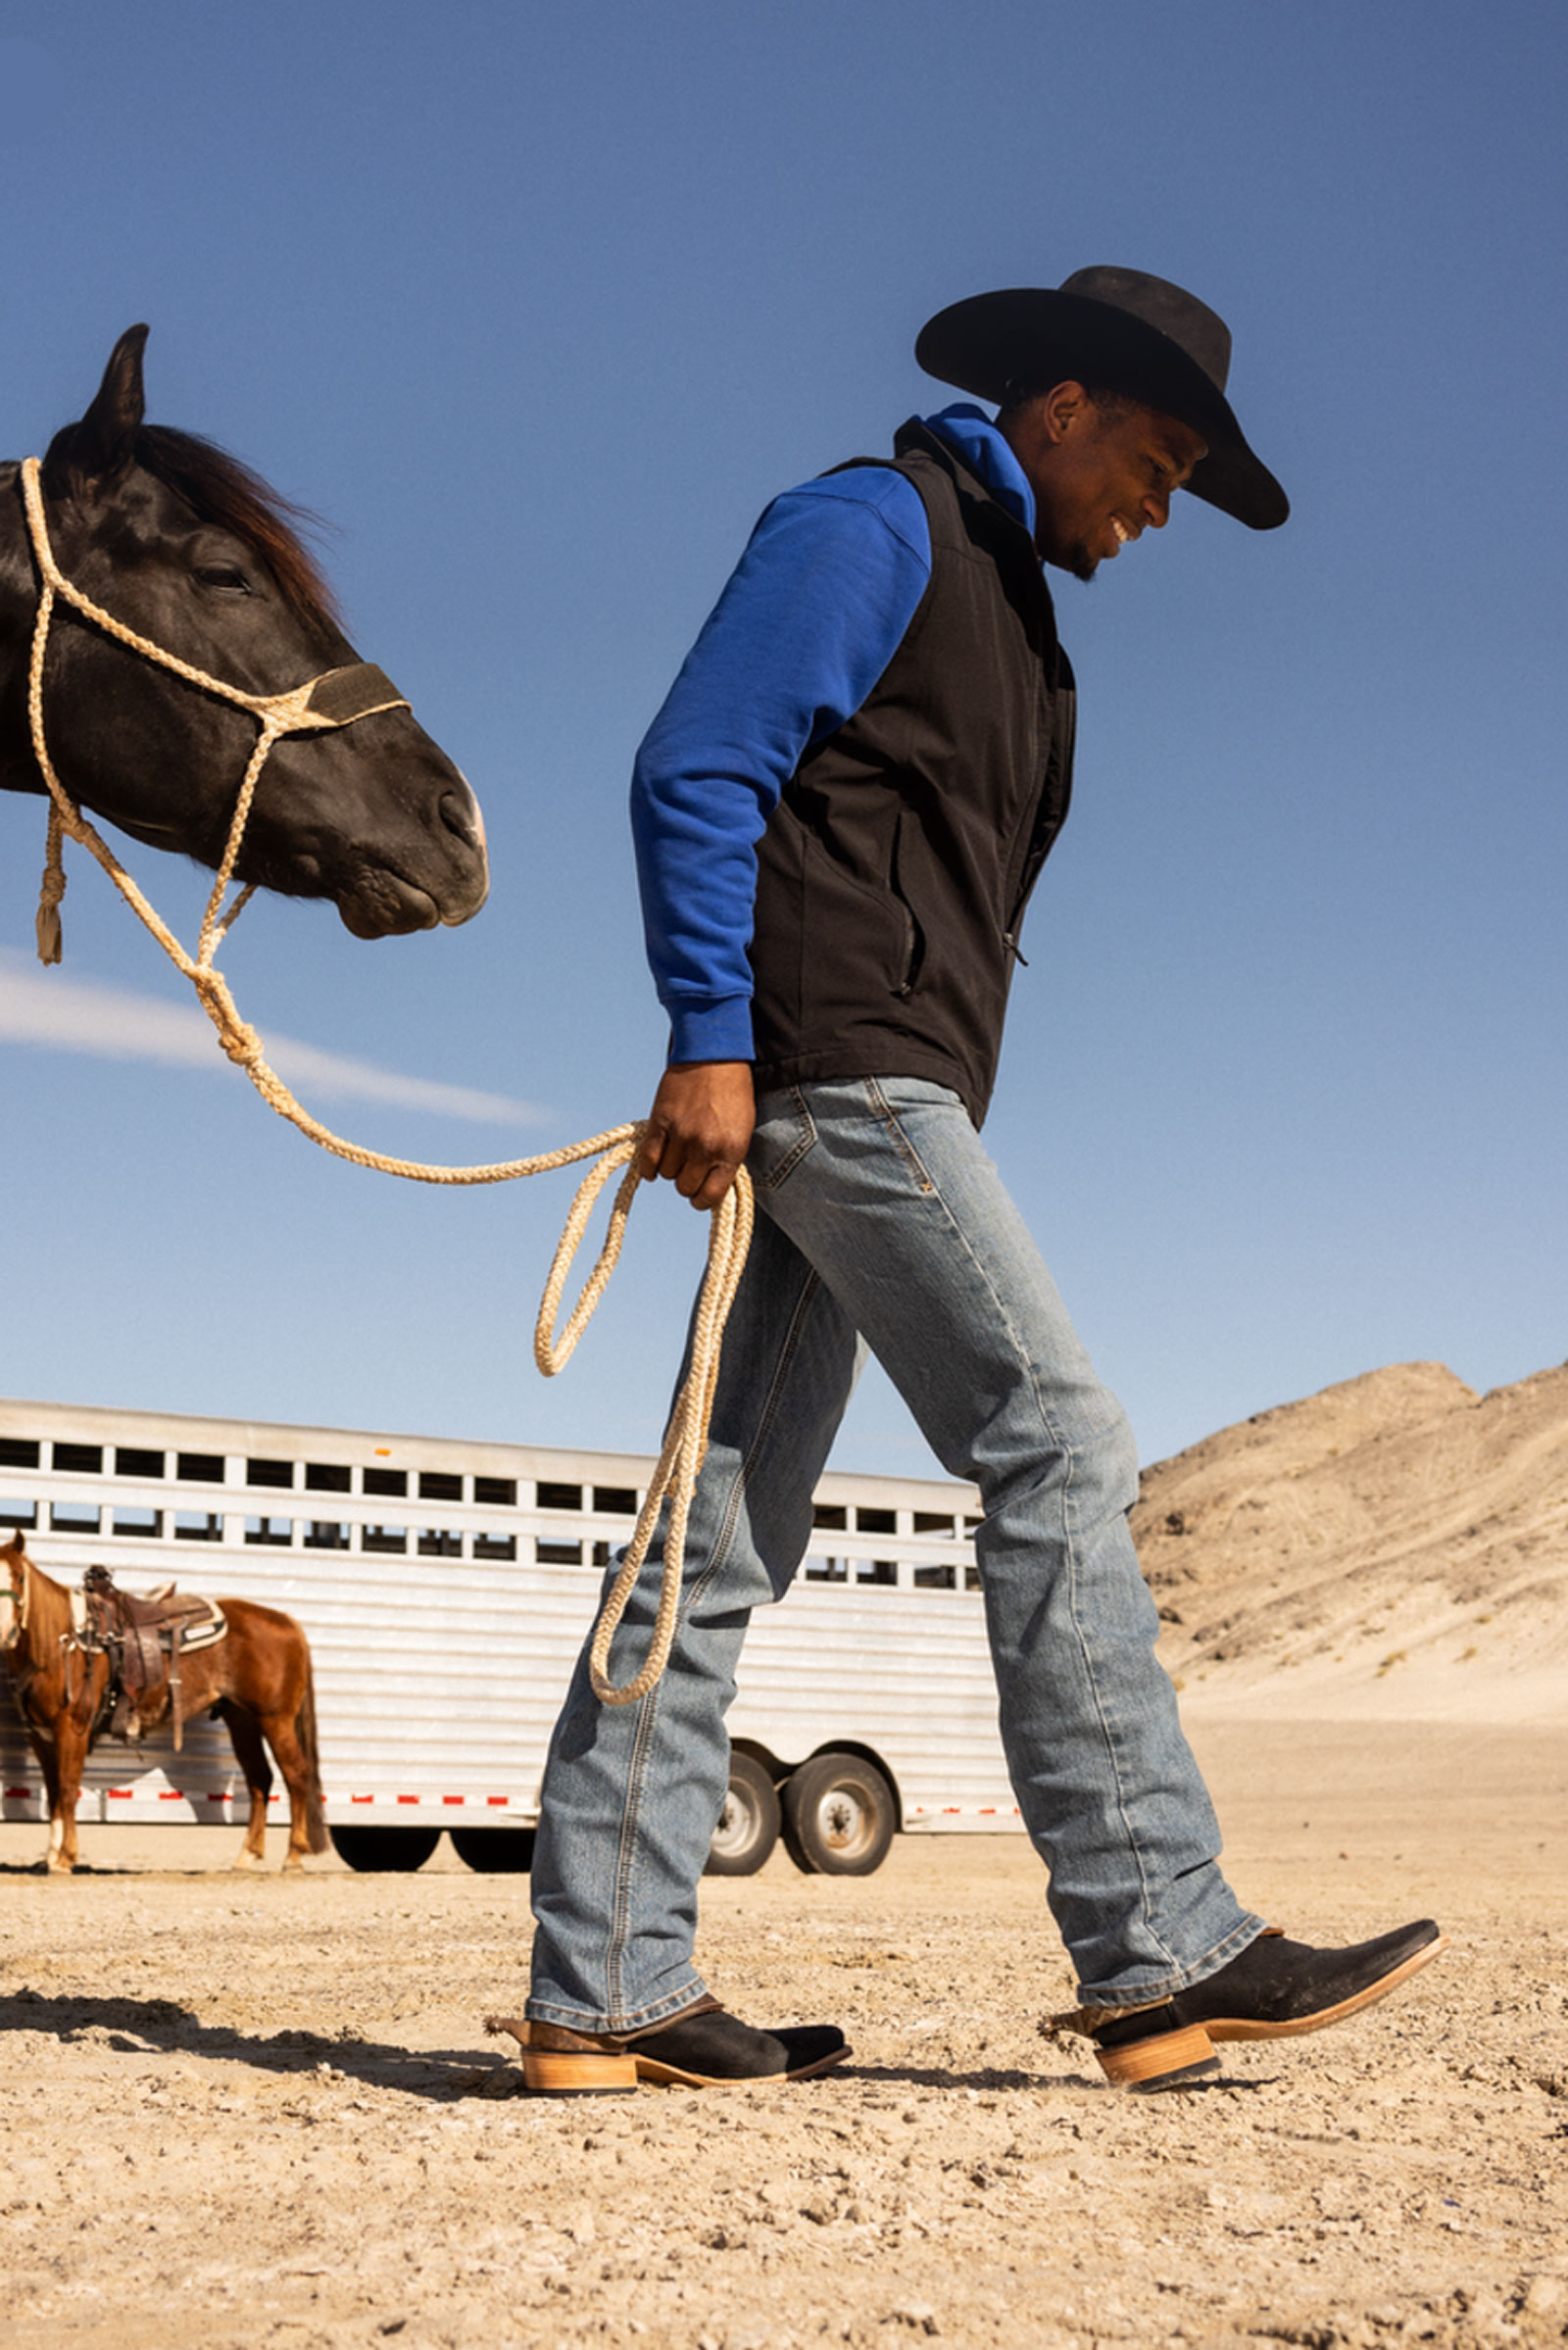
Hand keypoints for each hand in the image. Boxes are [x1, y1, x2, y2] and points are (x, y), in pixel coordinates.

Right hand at [637, 1061, 754, 1209]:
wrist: (715, 1055)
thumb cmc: (733, 1092)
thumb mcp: (742, 1129)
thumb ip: (728, 1158)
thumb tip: (712, 1186)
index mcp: (731, 1151)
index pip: (711, 1196)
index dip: (703, 1199)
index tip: (700, 1195)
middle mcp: (706, 1147)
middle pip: (685, 1187)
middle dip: (687, 1183)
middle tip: (688, 1171)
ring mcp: (681, 1134)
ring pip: (666, 1174)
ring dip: (670, 1169)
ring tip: (677, 1155)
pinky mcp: (660, 1122)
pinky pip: (648, 1158)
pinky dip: (648, 1167)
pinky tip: (652, 1167)